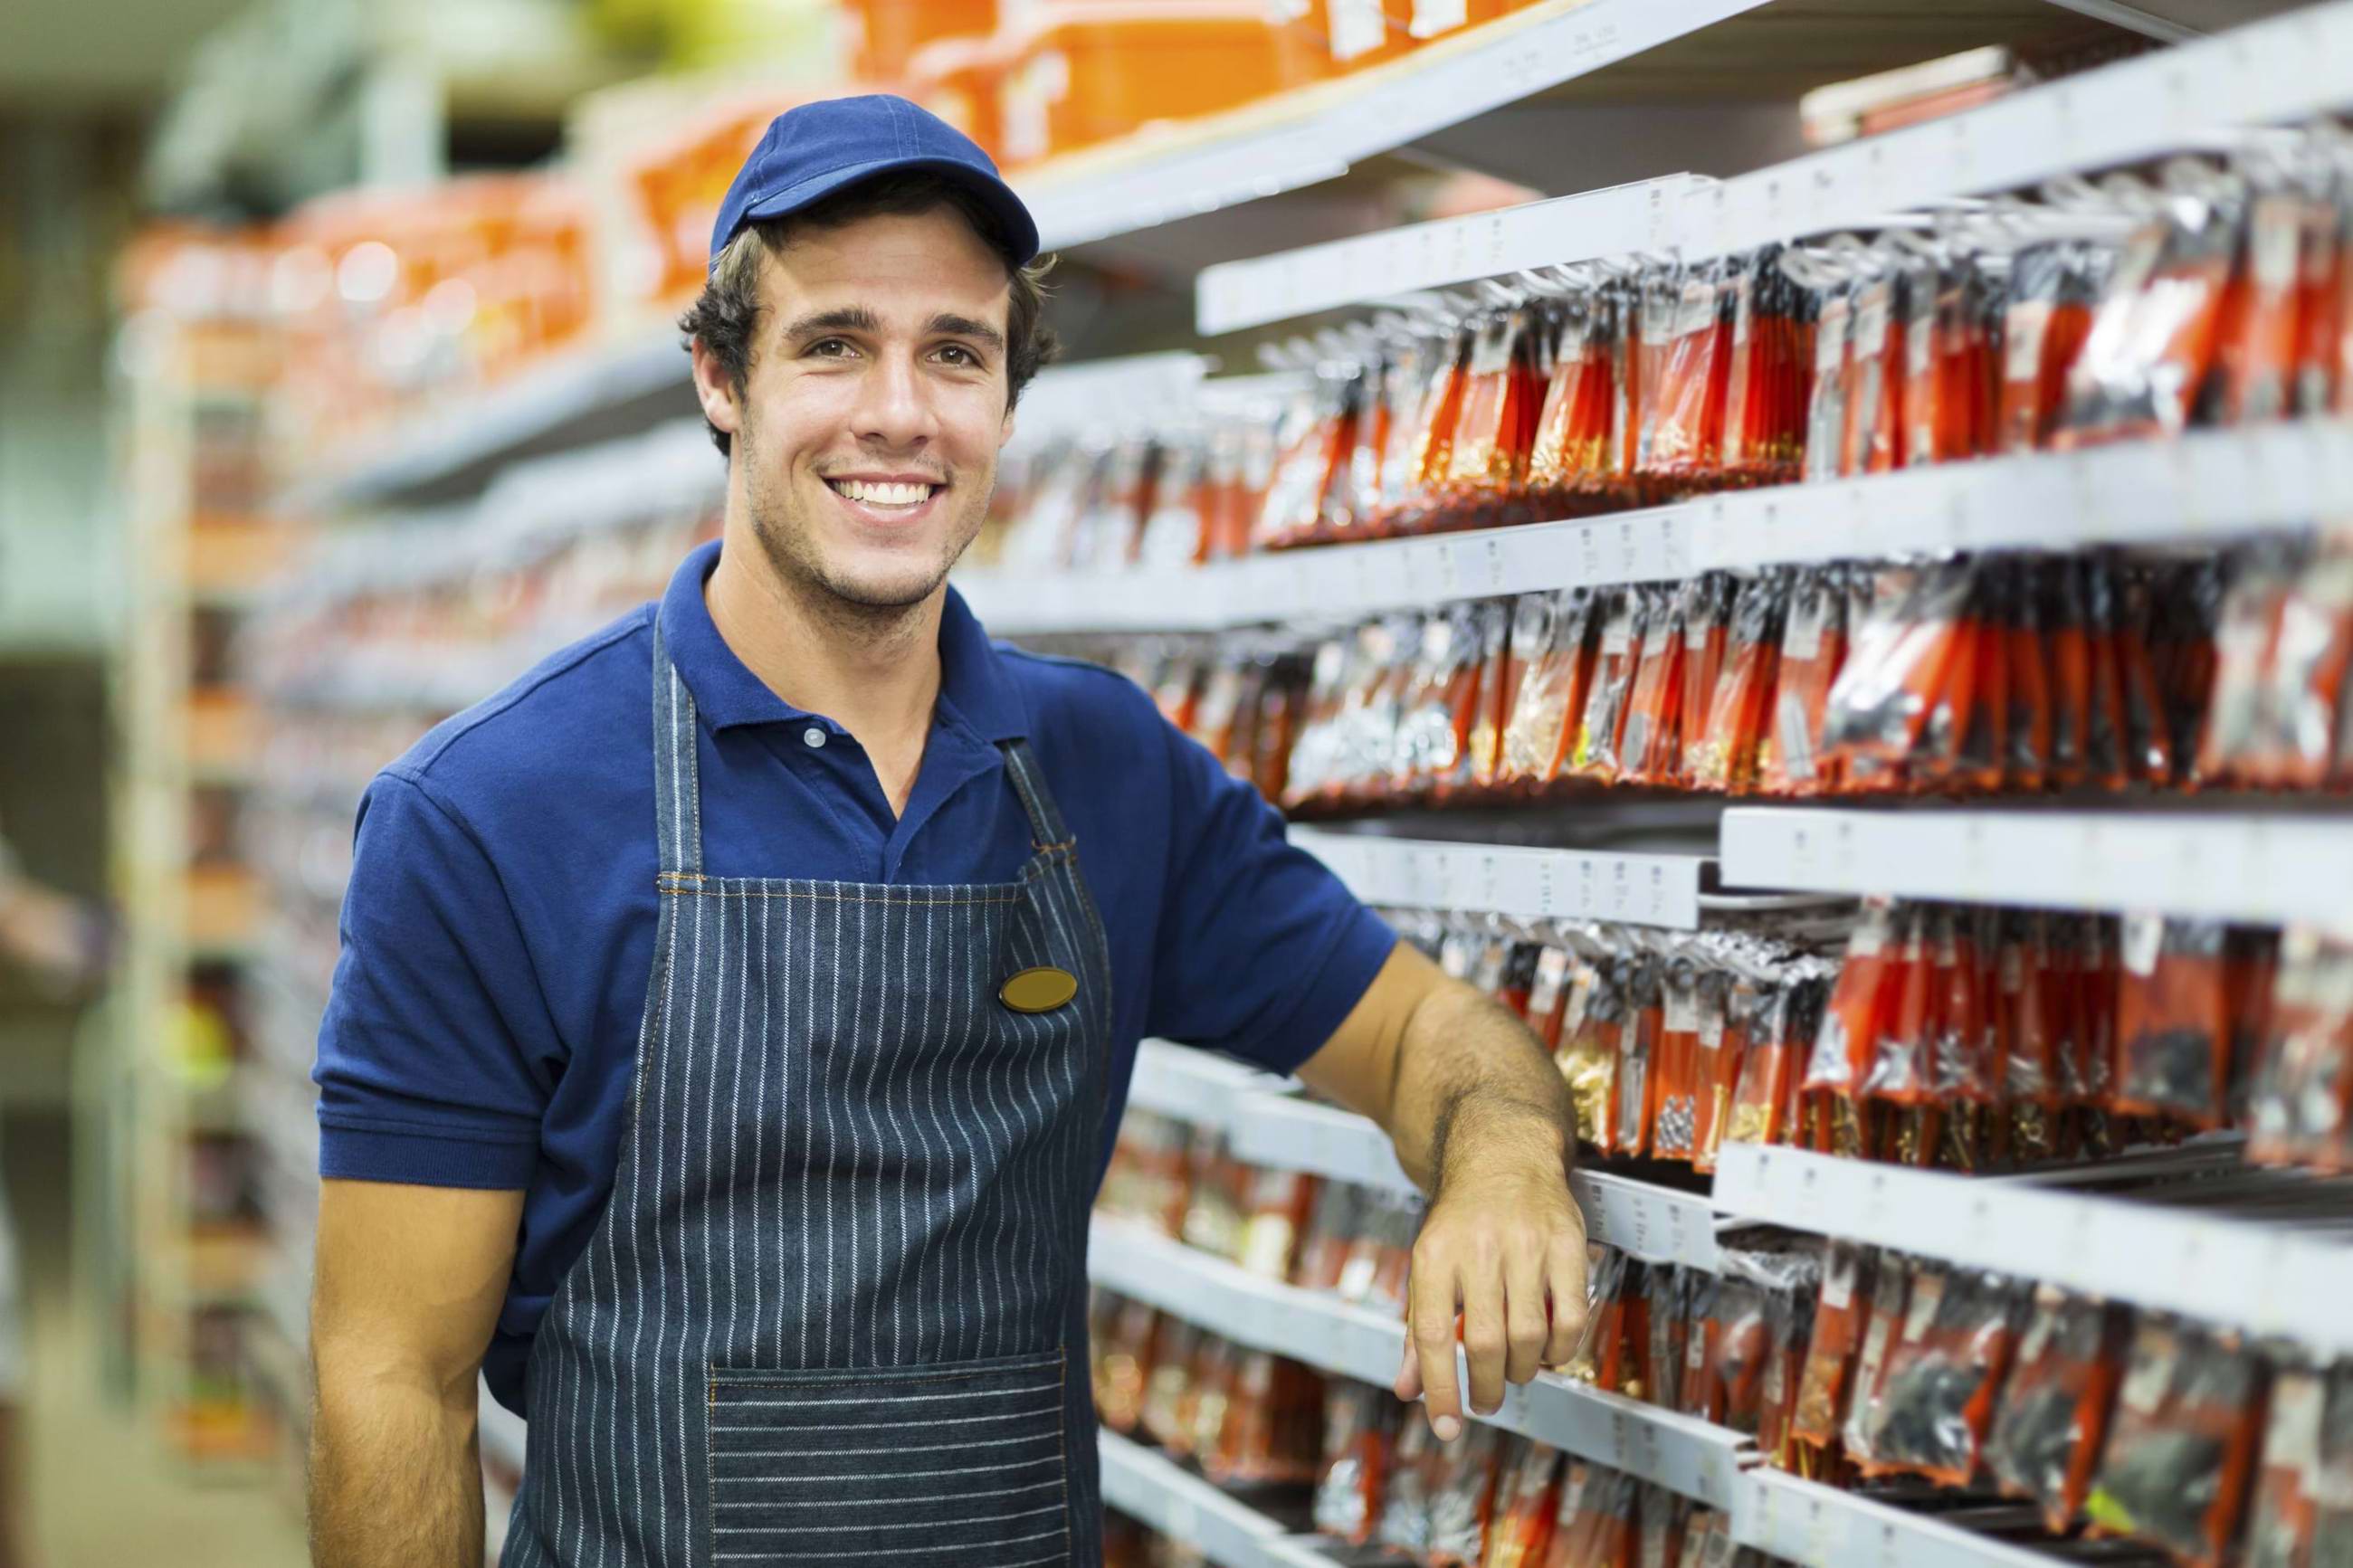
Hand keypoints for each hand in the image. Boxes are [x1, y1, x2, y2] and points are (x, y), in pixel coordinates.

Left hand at [1393, 1167, 1587, 1438]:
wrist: (1503, 1156)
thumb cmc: (1461, 1224)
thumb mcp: (1428, 1267)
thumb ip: (1417, 1331)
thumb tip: (1408, 1391)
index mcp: (1433, 1255)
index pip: (1430, 1334)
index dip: (1439, 1388)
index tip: (1446, 1426)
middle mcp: (1477, 1248)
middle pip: (1482, 1342)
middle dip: (1485, 1387)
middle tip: (1486, 1400)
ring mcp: (1526, 1245)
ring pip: (1527, 1335)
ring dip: (1522, 1371)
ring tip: (1515, 1371)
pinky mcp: (1567, 1243)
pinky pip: (1571, 1316)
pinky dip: (1562, 1349)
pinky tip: (1549, 1351)